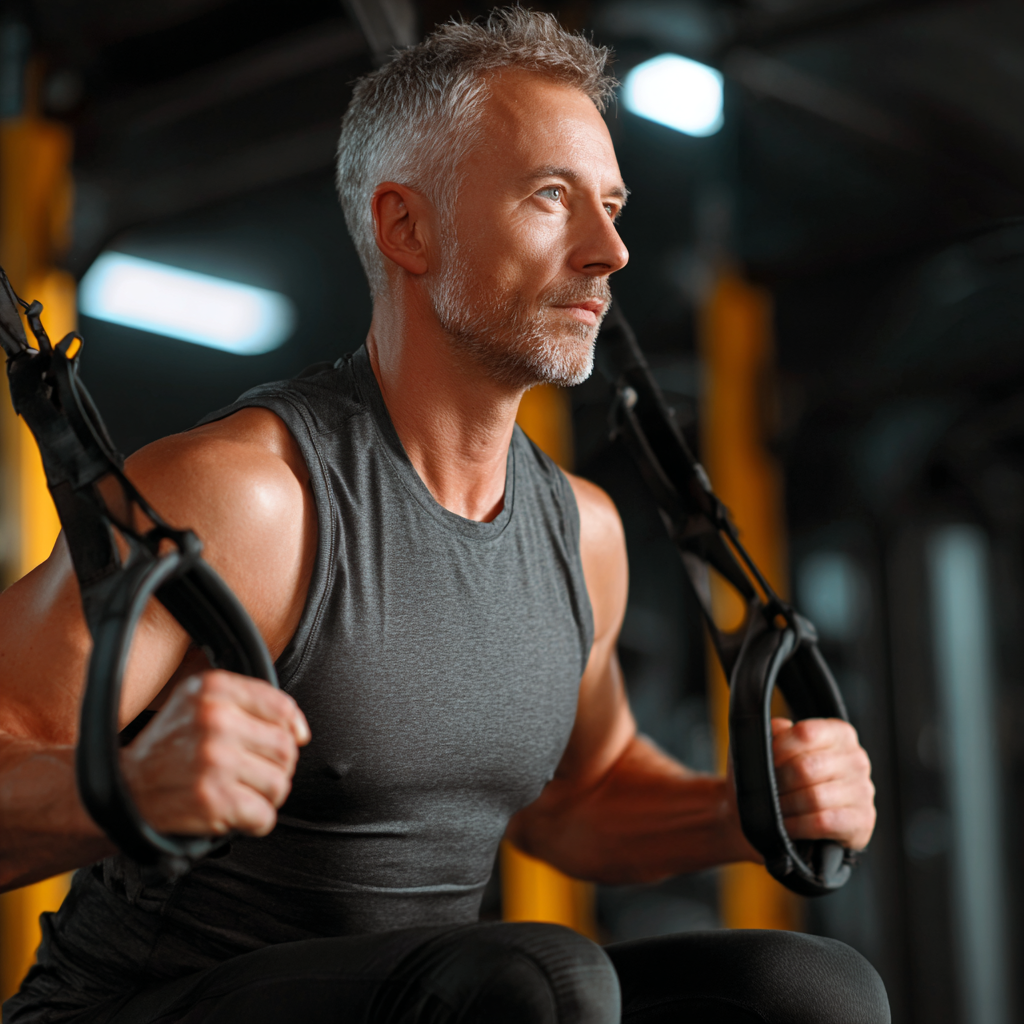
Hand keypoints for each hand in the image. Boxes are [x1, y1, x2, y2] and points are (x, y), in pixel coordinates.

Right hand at [121, 671, 310, 837]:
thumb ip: (253, 702)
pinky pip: (264, 816)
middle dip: (276, 767)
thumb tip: (301, 732)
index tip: (280, 742)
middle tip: (252, 773)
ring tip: (241, 791)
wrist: (123, 788)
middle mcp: (215, 720)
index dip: (289, 730)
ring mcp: (214, 760)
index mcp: (214, 689)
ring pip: (279, 784)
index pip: (282, 708)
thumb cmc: (172, 744)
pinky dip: (254, 821)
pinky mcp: (212, 799)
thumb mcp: (201, 701)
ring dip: (265, 796)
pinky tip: (234, 812)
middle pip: (285, 749)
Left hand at [771, 717, 875, 850]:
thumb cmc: (797, 774)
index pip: (805, 733)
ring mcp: (863, 791)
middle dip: (779, 782)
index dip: (779, 748)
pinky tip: (787, 825)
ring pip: (813, 797)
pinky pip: (822, 823)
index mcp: (839, 733)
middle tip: (767, 789)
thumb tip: (775, 729)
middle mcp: (856, 759)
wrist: (818, 815)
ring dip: (786, 806)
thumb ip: (780, 733)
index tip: (767, 760)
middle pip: (805, 767)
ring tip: (775, 808)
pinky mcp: (862, 821)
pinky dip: (798, 825)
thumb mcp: (789, 747)